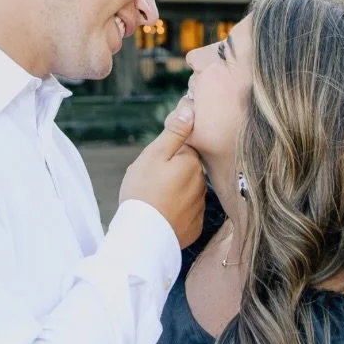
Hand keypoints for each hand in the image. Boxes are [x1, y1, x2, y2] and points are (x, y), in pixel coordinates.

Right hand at [119, 97, 204, 246]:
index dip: (167, 153)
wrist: (143, 235)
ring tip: (154, 201)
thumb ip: (174, 132)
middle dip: (172, 173)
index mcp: (192, 163)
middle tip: (150, 183)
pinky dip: (177, 213)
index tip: (154, 163)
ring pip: (187, 192)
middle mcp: (201, 184)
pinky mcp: (195, 227)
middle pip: (187, 171)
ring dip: (175, 193)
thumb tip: (191, 109)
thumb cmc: (143, 191)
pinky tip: (162, 216)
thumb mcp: (153, 155)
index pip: (184, 149)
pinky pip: (187, 214)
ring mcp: (199, 207)